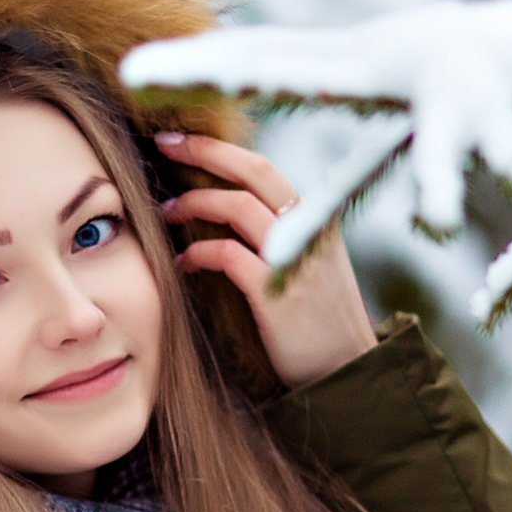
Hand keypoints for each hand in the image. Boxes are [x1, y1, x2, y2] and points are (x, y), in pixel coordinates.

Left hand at [155, 131, 376, 390]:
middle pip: (253, 171)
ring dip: (196, 202)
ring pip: (240, 206)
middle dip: (205, 151)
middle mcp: (309, 230)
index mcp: (314, 219)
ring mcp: (296, 260)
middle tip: (163, 144)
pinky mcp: (278, 294)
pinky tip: (182, 264)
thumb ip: (278, 236)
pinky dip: (200, 253)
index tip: (178, 139)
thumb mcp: (307, 266)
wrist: (348, 372)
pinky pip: (229, 255)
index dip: (220, 148)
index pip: (263, 167)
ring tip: (165, 211)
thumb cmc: (317, 323)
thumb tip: (225, 210)